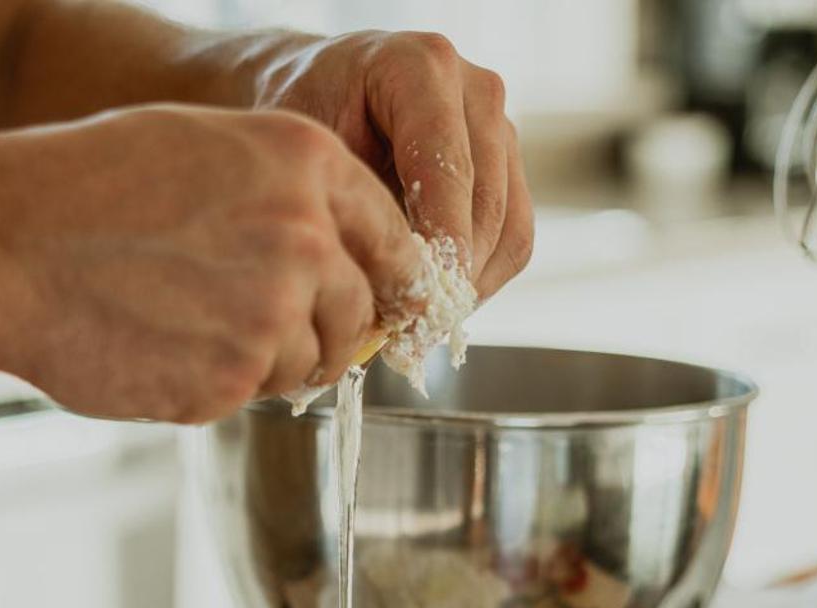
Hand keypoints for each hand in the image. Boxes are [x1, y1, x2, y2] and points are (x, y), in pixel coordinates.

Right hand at [0, 105, 421, 422]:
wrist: (1, 248)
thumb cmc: (84, 189)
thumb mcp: (203, 148)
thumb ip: (284, 195)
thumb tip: (340, 258)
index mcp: (305, 164)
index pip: (397, 239)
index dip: (386, 278)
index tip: (376, 302)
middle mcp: (306, 237)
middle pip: (360, 312)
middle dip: (325, 329)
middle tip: (261, 326)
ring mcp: (272, 316)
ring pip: (306, 362)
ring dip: (264, 360)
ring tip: (184, 325)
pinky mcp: (230, 381)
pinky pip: (246, 393)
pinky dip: (209, 384)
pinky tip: (153, 346)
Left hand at [250, 30, 534, 299]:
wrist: (320, 88)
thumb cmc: (303, 115)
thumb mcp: (308, 151)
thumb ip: (350, 208)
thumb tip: (384, 296)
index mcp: (421, 67)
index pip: (448, 165)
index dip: (441, 239)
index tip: (423, 299)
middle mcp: (475, 89)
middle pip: (486, 201)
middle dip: (453, 274)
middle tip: (414, 332)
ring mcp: (500, 126)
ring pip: (509, 226)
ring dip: (471, 285)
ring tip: (421, 327)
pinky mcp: (508, 165)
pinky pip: (514, 237)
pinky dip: (481, 279)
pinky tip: (435, 303)